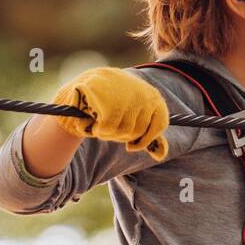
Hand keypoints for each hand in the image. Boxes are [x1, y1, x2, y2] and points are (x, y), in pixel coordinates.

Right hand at [52, 67, 169, 160]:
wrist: (83, 89)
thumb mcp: (133, 116)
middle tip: (108, 127)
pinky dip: (98, 131)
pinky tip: (93, 121)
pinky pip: (107, 127)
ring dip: (107, 134)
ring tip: (100, 122)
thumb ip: (147, 133)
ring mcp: (121, 91)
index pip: (160, 124)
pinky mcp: (101, 93)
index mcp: (152, 95)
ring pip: (122, 130)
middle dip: (120, 136)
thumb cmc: (110, 107)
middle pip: (137, 131)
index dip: (146, 139)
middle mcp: (140, 91)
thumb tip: (161, 155)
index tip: (131, 145)